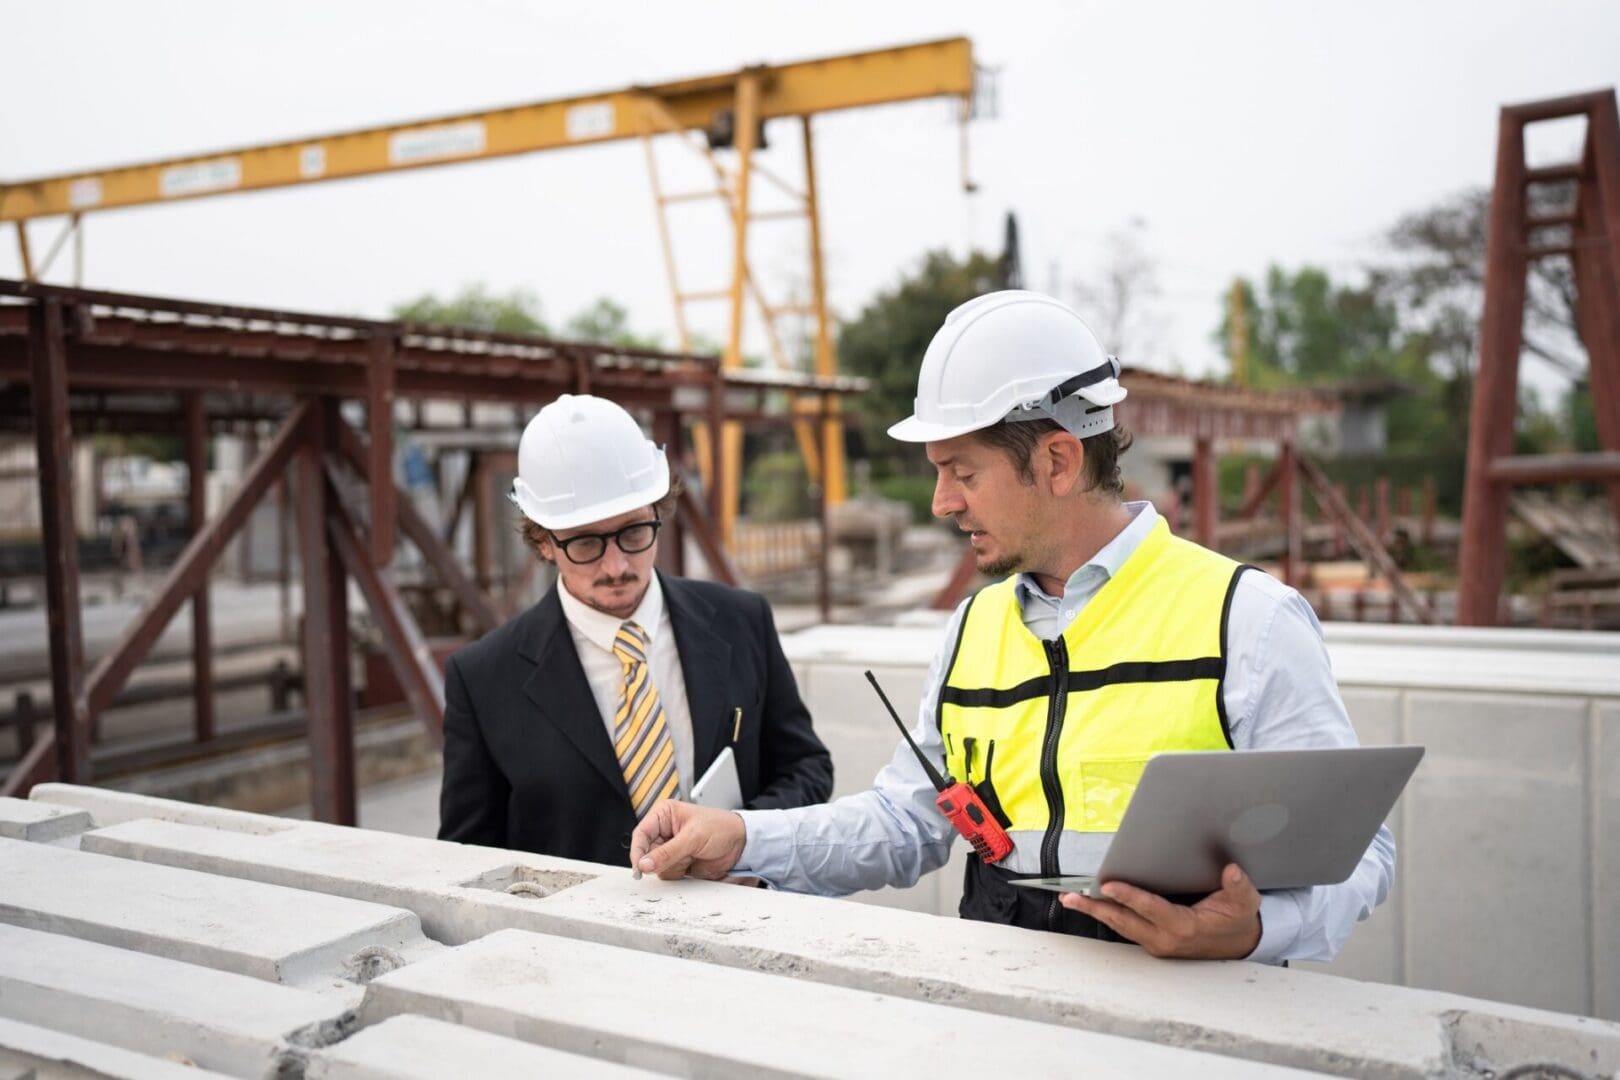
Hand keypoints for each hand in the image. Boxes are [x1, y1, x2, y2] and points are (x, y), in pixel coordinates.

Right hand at [629, 800, 747, 881]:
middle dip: (662, 859)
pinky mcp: (678, 862)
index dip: (638, 851)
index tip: (640, 867)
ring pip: (657, 867)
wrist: (741, 843)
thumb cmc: (721, 828)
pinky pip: (669, 874)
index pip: (641, 834)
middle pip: (647, 853)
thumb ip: (667, 852)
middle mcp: (665, 832)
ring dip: (674, 865)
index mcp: (664, 815)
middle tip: (681, 855)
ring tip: (691, 855)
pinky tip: (693, 862)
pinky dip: (680, 872)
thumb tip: (644, 864)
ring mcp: (671, 849)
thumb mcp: (692, 837)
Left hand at [1059, 863, 1261, 959]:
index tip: (1109, 885)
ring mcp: (1157, 943)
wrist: (1240, 942)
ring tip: (1071, 899)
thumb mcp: (1245, 901)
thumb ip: (1239, 886)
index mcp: (1185, 927)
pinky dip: (1108, 915)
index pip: (1150, 909)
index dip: (1129, 896)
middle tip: (1070, 897)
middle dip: (1096, 908)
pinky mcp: (1153, 942)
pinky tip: (1093, 904)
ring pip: (1121, 926)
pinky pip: (1126, 928)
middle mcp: (1165, 938)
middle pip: (1124, 921)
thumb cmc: (1237, 919)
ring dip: (1096, 912)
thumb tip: (1232, 871)